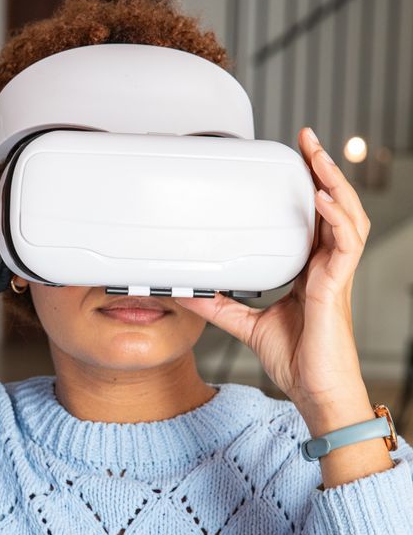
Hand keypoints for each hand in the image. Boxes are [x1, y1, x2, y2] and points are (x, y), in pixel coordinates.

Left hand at [173, 127, 371, 420]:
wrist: (317, 394)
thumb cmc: (298, 363)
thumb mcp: (247, 326)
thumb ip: (220, 307)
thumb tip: (186, 292)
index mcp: (311, 272)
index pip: (314, 219)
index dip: (309, 187)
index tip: (294, 161)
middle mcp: (328, 268)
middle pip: (335, 207)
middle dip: (324, 170)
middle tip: (307, 140)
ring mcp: (336, 277)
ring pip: (347, 217)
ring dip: (334, 183)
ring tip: (318, 156)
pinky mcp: (336, 290)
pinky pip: (344, 246)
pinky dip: (334, 219)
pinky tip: (320, 199)